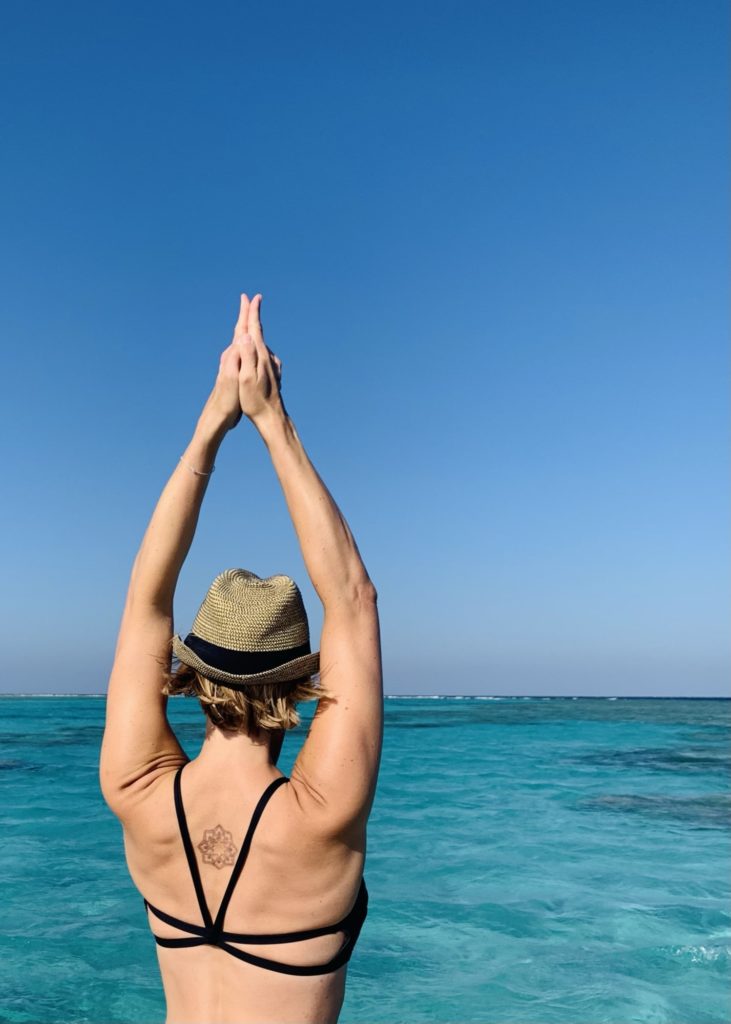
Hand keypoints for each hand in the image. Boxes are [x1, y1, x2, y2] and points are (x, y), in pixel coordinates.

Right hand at [234, 293, 283, 421]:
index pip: (255, 330)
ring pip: (261, 343)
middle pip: (259, 332)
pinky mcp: (272, 373)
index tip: (253, 298)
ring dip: (256, 330)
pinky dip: (258, 345)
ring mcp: (271, 365)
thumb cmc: (256, 401)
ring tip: (252, 319)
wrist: (272, 417)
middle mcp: (268, 358)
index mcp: (260, 357)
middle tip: (254, 300)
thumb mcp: (246, 379)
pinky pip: (262, 353)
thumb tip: (246, 336)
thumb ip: (247, 356)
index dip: (253, 313)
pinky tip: (258, 348)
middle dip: (254, 316)